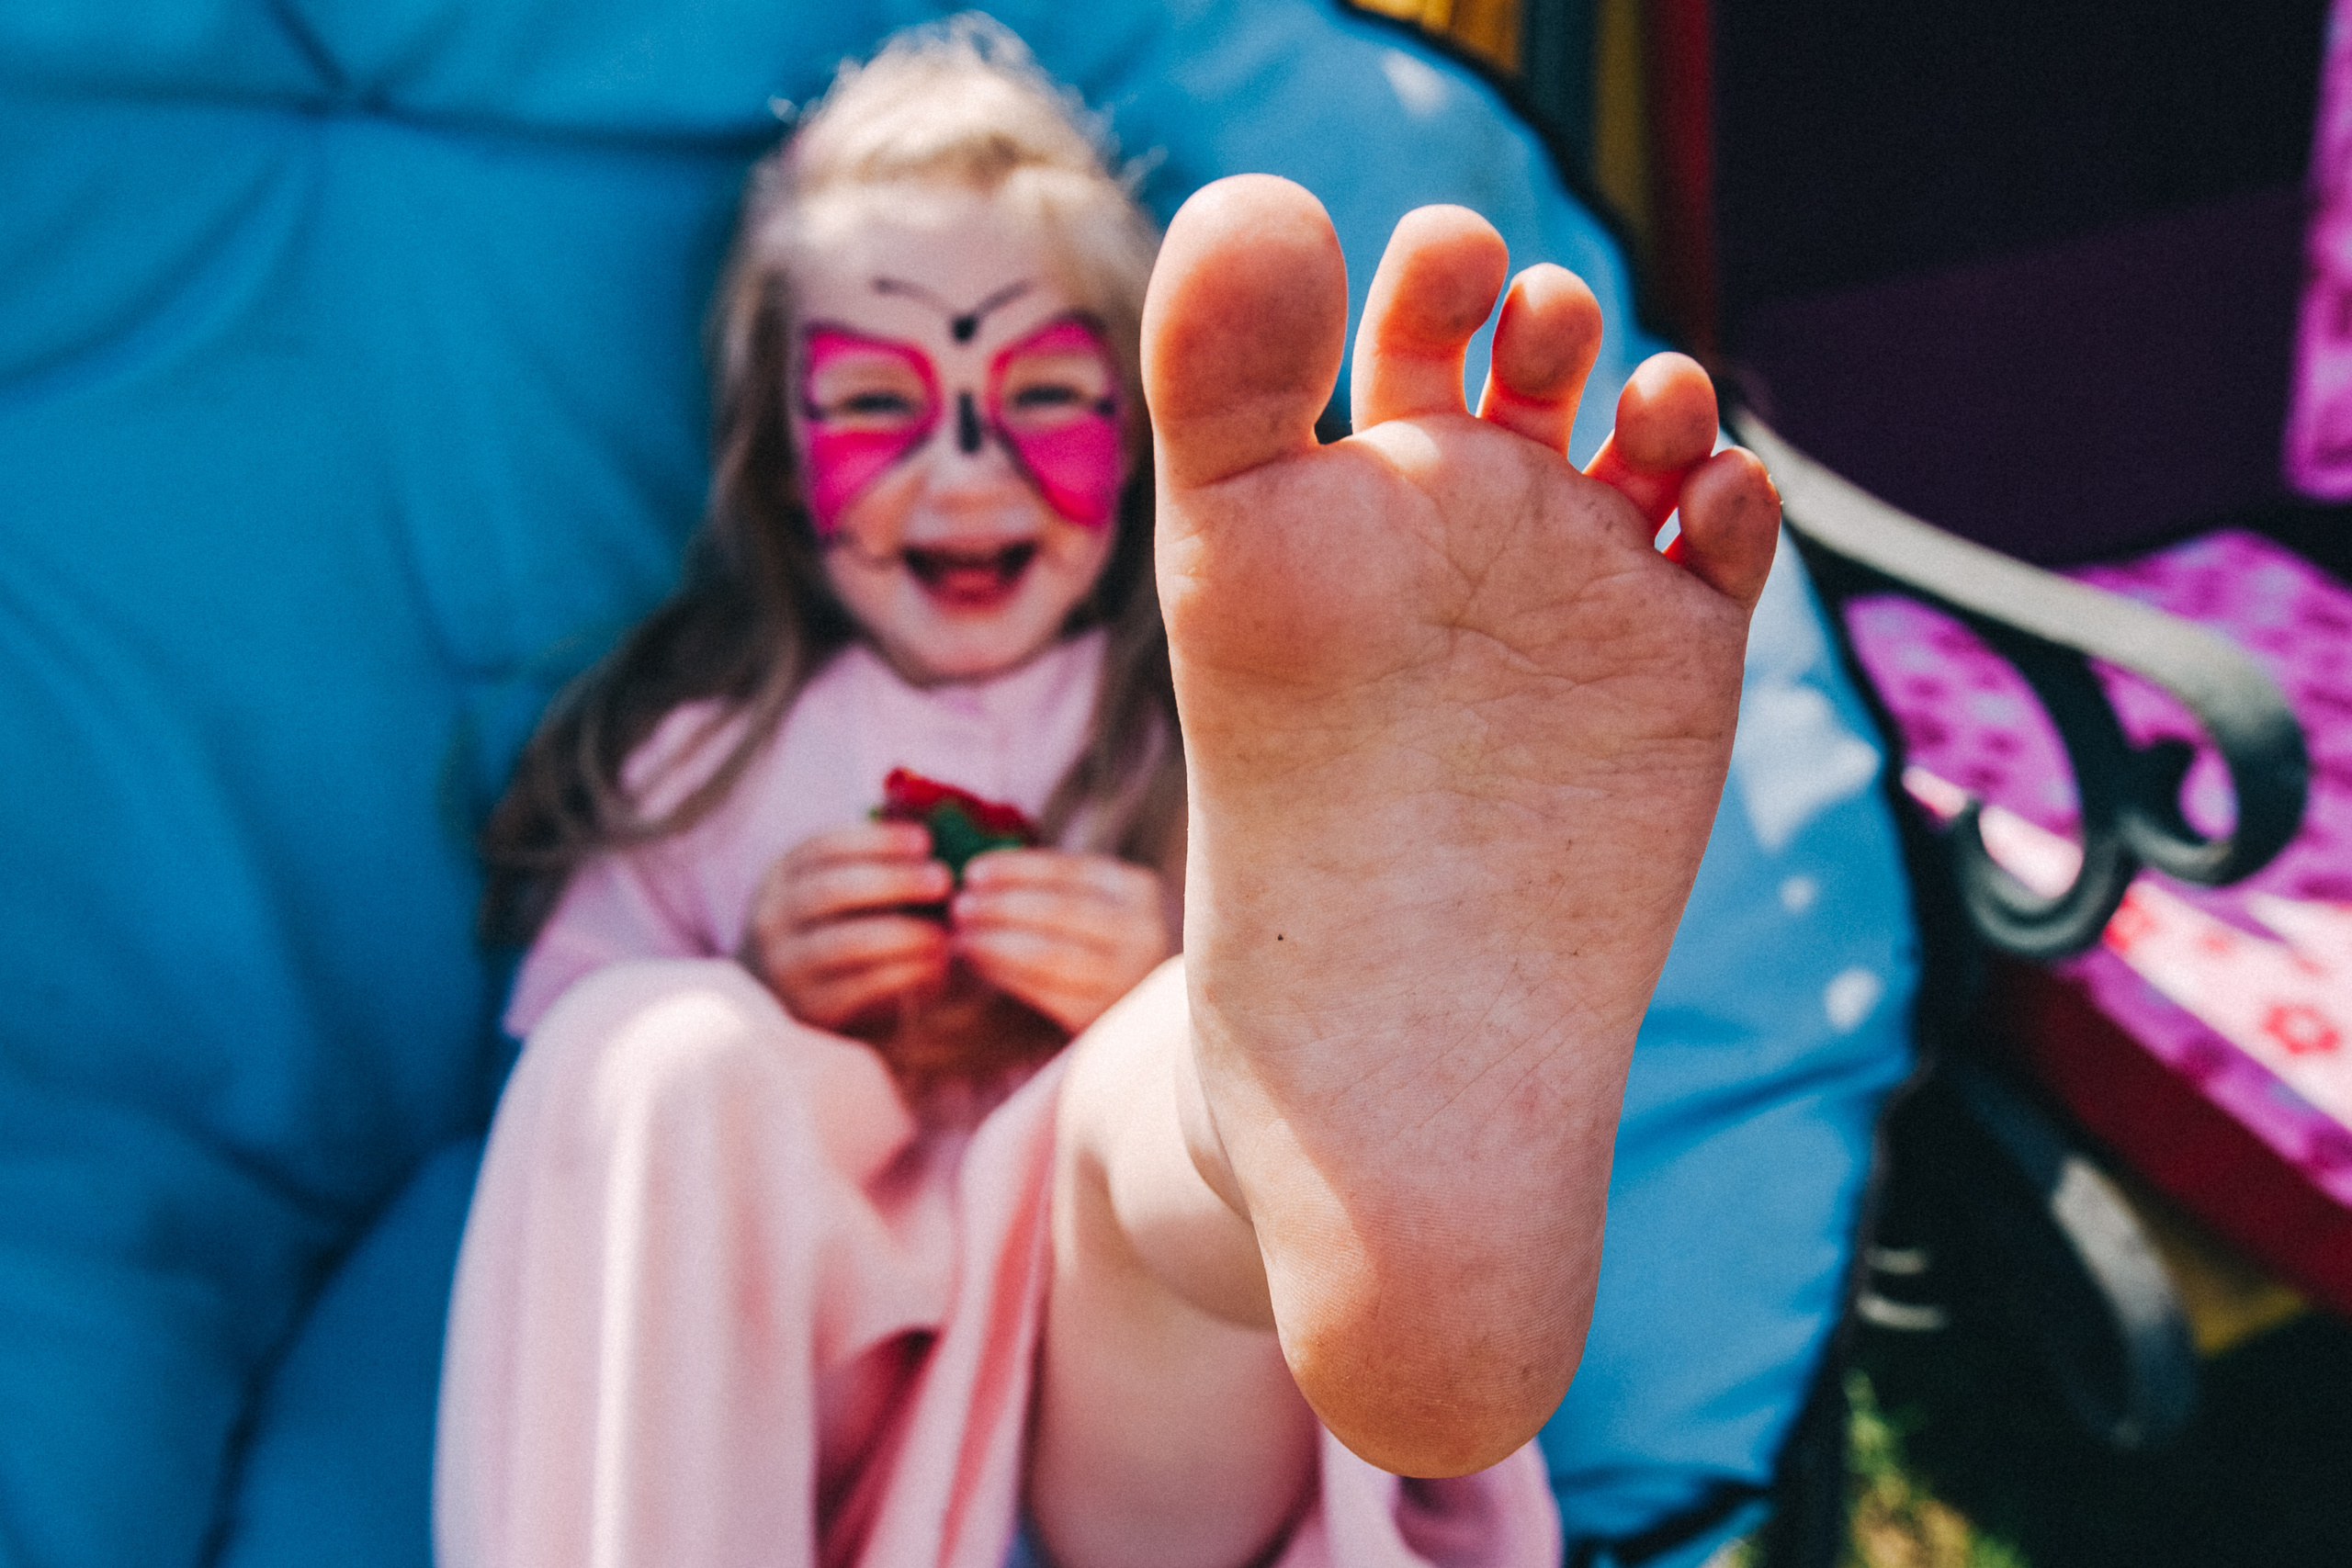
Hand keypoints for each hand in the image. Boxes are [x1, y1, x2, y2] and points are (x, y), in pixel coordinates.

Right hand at [739, 821, 952, 1029]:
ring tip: (945, 932)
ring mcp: (785, 966)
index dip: (877, 840)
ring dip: (905, 933)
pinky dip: (903, 973)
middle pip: (834, 890)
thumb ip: (870, 863)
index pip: (824, 846)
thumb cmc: (829, 932)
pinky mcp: (807, 1008)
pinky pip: (860, 987)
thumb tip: (928, 830)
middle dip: (894, 881)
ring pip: (847, 942)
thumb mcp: (832, 892)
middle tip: (943, 880)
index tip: (925, 840)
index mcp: (780, 877)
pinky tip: (935, 966)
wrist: (789, 1003)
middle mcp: (772, 919)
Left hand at [951, 849, 1173, 1033]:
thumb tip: (978, 877)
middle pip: (1059, 912)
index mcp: (1138, 889)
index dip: (1017, 869)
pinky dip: (1005, 976)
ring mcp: (1127, 977)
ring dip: (996, 944)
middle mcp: (1141, 932)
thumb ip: (1056, 888)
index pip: (1070, 871)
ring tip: (960, 938)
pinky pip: (1045, 992)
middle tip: (958, 906)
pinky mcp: (1106, 1016)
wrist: (1157, 1010)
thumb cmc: (1110, 942)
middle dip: (1001, 907)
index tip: (973, 872)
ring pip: (1049, 955)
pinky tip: (979, 965)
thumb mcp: (1101, 903)